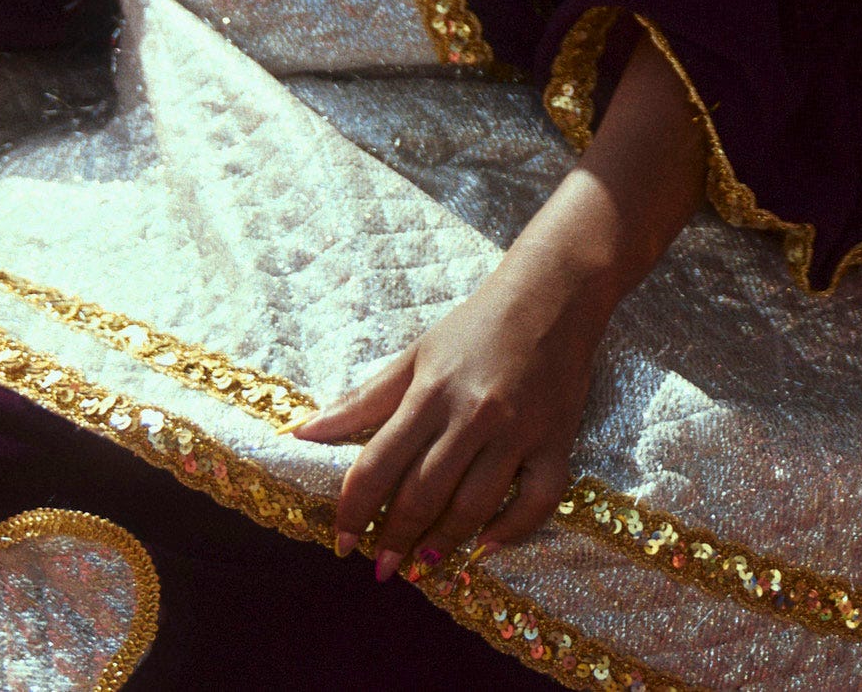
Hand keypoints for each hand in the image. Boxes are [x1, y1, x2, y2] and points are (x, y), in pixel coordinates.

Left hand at [292, 235, 616, 579]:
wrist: (554, 294)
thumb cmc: (478, 324)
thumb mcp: (417, 354)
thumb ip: (363, 399)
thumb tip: (304, 433)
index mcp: (432, 392)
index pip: (378, 465)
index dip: (354, 510)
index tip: (342, 541)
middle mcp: (473, 415)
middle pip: (423, 493)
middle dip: (395, 538)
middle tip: (380, 566)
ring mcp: (519, 430)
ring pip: (475, 504)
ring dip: (444, 542)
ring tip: (423, 562)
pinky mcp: (558, 439)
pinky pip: (538, 499)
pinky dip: (513, 529)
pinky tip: (487, 545)